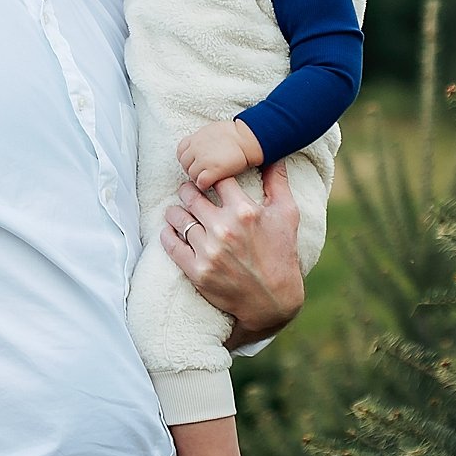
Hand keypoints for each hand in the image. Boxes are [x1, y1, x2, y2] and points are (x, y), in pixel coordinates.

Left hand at [161, 161, 303, 346]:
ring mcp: (209, 251)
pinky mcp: (197, 271)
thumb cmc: (282, 254)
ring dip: (176, 211)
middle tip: (187, 189)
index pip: (217, 178)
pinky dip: (167, 234)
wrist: (273, 300)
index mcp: (244, 211)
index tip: (207, 175)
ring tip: (176, 209)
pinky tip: (169, 229)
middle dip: (188, 189)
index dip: (210, 173)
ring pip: (179, 219)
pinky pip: (172, 246)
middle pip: (192, 196)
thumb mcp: (287, 214)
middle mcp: (224, 229)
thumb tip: (275, 155)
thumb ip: (278, 182)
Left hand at [175, 119, 264, 190]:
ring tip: (209, 178)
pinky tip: (212, 183)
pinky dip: (204, 185)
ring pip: (192, 175)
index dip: (188, 159)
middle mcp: (196, 148)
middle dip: (192, 169)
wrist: (248, 138)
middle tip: (203, 172)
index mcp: (196, 138)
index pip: (181, 151)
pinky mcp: (212, 171)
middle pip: (185, 164)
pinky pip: (201, 183)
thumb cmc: (236, 134)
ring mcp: (203, 160)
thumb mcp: (212, 131)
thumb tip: (200, 147)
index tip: (195, 162)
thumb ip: (202, 140)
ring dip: (199, 178)